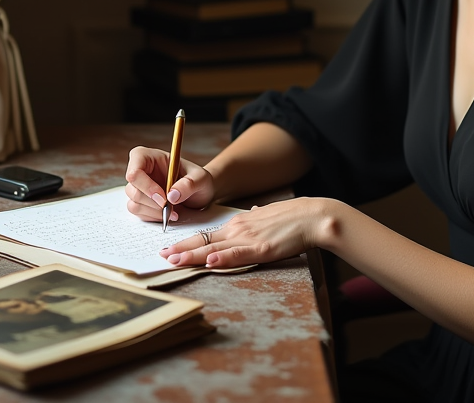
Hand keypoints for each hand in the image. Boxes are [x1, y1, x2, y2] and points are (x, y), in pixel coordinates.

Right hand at [124, 146, 215, 222]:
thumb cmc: (198, 179)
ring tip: (173, 212)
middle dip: (152, 202)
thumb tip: (172, 195)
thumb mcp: (201, 178)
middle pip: (132, 189)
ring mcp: (139, 187)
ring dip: (153, 211)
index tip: (163, 197)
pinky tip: (168, 214)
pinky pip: (139, 213)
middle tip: (170, 208)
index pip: (134, 170)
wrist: (200, 192)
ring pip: (133, 203)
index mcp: (148, 157)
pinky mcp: (141, 202)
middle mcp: (140, 171)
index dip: (146, 186)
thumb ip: (189, 184)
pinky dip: (153, 216)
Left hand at [159, 197, 330, 268]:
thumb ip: (257, 218)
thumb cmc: (293, 217)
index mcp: (239, 224)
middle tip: (161, 256)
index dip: (187, 242)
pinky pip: (237, 254)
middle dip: (181, 249)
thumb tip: (255, 214)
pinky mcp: (262, 247)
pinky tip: (210, 260)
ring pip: (214, 247)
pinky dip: (222, 258)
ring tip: (174, 260)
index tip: (171, 248)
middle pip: (204, 240)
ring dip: (192, 255)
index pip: (207, 234)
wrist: (312, 216)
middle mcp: (238, 229)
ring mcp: (248, 238)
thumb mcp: (268, 215)